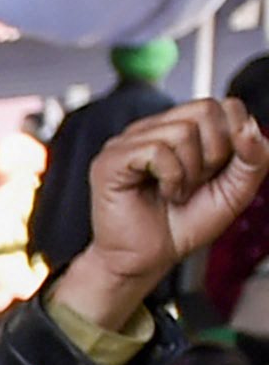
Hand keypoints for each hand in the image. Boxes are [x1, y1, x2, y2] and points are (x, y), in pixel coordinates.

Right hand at [54, 96, 267, 329]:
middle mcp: (152, 128)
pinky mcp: (110, 161)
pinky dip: (171, 178)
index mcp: (179, 128)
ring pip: (182, 130)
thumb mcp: (235, 190)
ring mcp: (127, 142)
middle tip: (196, 182)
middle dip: (215, 152)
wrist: (148, 260)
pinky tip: (164, 193)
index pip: (220, 104)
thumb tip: (248, 126)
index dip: (233, 135)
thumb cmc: (184, 225)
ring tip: (178, 192)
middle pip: (204, 108)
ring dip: (191, 171)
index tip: (219, 171)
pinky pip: (157, 151)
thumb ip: (253, 158)